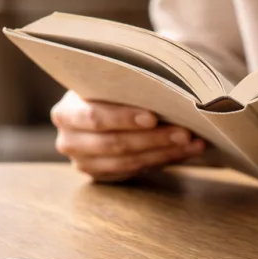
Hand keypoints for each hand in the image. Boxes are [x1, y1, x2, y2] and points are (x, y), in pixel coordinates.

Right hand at [51, 91, 205, 181]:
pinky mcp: (101, 176)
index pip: (94, 118)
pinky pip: (135, 172)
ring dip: (164, 152)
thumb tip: (168, 88)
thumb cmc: (108, 88)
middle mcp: (69, 141)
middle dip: (153, 139)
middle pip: (114, 144)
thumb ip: (127, 85)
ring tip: (192, 142)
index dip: (124, 118)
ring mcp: (84, 163)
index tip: (153, 117)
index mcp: (65, 113)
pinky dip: (163, 160)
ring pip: (128, 162)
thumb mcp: (108, 82)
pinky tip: (186, 151)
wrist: (99, 106)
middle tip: (185, 132)